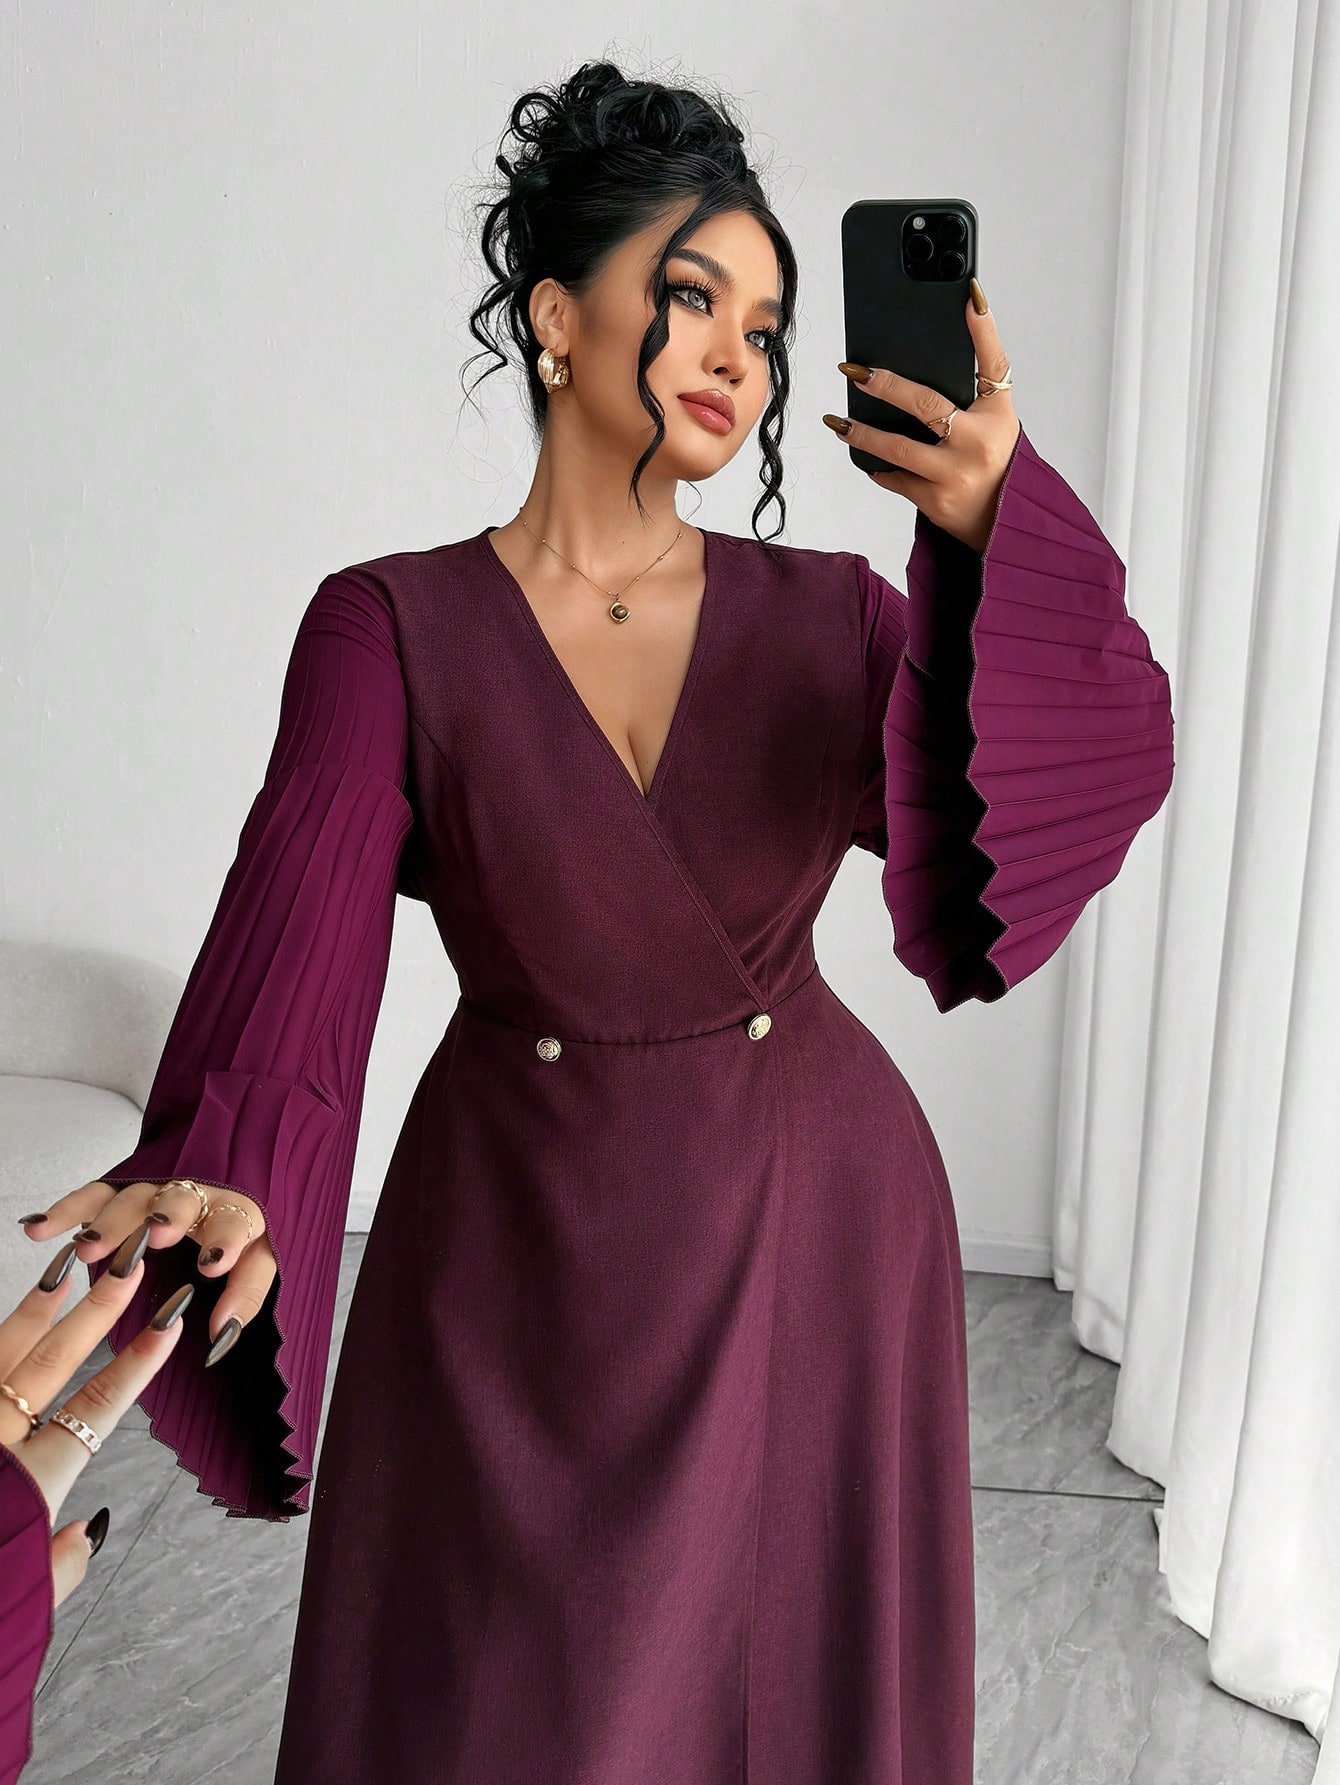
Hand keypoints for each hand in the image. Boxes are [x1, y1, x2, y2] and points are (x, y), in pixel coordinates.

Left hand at [0, 1241, 190, 1605]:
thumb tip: (82, 1534)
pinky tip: (9, 1327)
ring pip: (3, 1356)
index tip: (170, 1322)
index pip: (97, 1408)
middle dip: (99, 1309)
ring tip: (65, 1269)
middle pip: (54, 1362)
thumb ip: (58, 1568)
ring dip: (36, 1310)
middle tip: (130, 1265)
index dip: (137, 1362)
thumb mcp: (21, 1604)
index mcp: (29, 1484)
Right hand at [20, 1176, 274, 1369]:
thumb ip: (245, 1295)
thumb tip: (222, 1336)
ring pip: (133, 1198)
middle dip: (166, 1216)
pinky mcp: (125, 1188)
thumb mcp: (258, 1262)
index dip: (226, 1240)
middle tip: (152, 1236)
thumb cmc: (243, 1230)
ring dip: (110, 1220)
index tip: (213, 1263)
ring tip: (88, 1247)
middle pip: (180, 1201)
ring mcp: (157, 1189)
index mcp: (236, 1209)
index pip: (234, 1222)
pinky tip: (41, 1228)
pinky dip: (67, 1209)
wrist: (235, 1176)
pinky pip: (95, 1194)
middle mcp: (196, 1193)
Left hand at [825, 285, 1021, 553]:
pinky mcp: (935, 502)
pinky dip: (881, 469)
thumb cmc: (996, 461)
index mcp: (998, 416)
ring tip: (838, 423)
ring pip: (898, 449)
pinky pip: (897, 479)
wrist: (1005, 522)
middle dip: (885, 385)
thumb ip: (973, 388)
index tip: (970, 297)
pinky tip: (866, 460)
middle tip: (853, 371)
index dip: (985, 329)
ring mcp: (955, 475)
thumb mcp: (997, 420)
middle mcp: (979, 443)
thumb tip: (938, 344)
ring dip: (863, 435)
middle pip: (926, 405)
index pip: (994, 363)